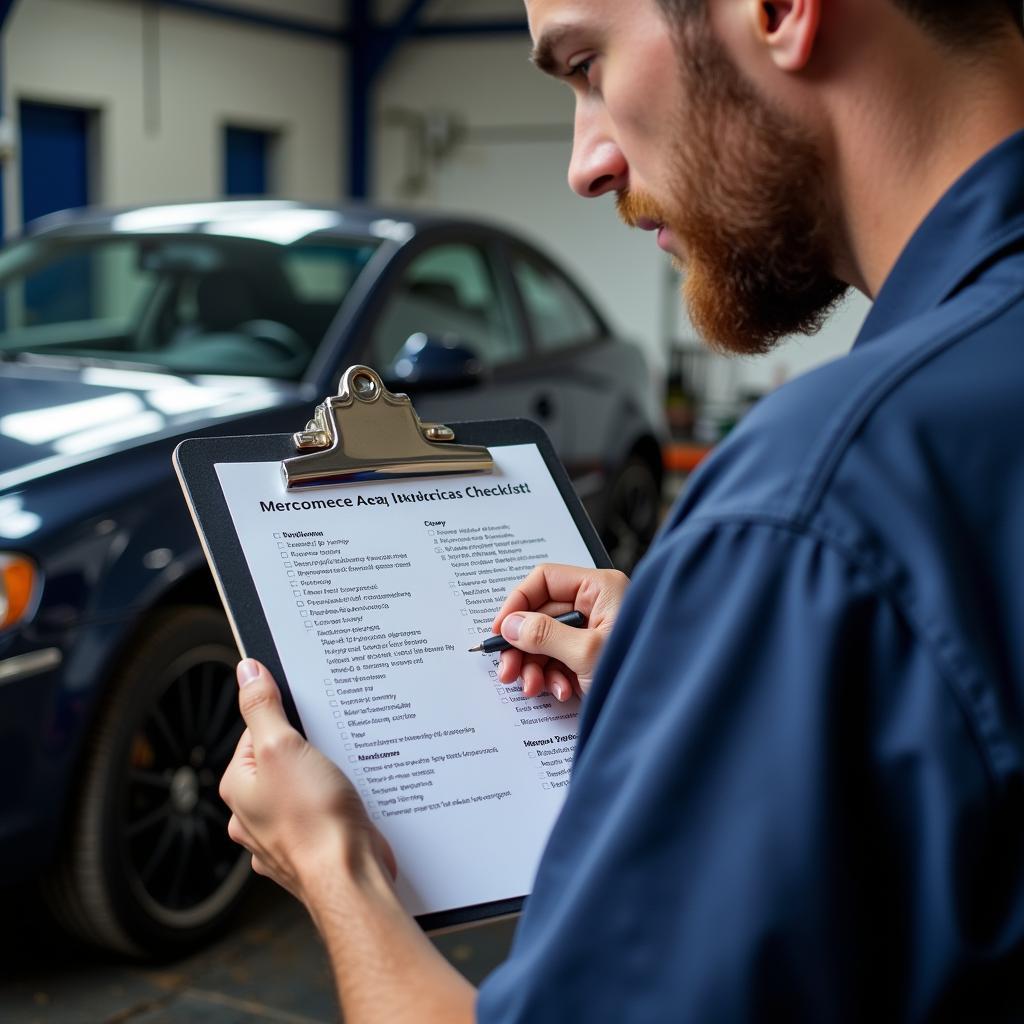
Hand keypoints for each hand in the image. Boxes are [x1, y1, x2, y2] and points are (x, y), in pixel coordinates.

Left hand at [219, 659, 395, 904]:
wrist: (349, 878)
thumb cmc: (314, 821)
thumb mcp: (283, 748)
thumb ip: (263, 707)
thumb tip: (247, 672)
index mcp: (240, 788)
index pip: (256, 732)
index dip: (286, 720)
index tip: (309, 717)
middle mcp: (254, 814)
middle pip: (282, 759)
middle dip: (310, 749)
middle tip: (332, 746)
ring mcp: (283, 835)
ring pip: (304, 788)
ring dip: (326, 778)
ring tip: (345, 776)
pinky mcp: (313, 847)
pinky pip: (323, 813)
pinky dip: (338, 804)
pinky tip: (353, 802)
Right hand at [491, 563, 628, 702]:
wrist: (668, 710)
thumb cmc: (640, 670)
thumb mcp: (586, 652)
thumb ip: (544, 635)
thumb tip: (511, 625)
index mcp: (599, 588)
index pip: (545, 579)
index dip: (518, 603)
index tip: (501, 630)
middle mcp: (597, 605)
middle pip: (541, 614)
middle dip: (523, 646)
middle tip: (508, 670)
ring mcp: (595, 632)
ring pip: (547, 642)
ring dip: (535, 667)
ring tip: (533, 687)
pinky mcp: (593, 657)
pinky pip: (560, 661)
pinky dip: (553, 678)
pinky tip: (561, 692)